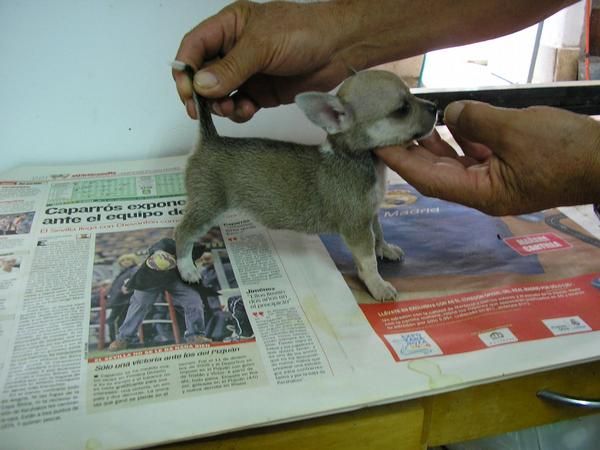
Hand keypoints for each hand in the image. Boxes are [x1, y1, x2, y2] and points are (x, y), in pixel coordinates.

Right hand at [173, 0, 354, 121]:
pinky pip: (239, 106)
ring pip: (219, 94)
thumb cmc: (303, 33)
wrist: (339, 49)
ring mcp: (247, 73)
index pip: (195, 46)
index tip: (187, 91)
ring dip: (220, 105)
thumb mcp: (262, 45)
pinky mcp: (261, 93)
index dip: (186, 69)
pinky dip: (239, 112)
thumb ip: (231, 67)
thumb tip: (201, 86)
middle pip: (203, 74)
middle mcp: (234, 50)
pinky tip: (247, 110)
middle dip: (200, 93)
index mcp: (229, 27)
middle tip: (199, 110)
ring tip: (230, 107)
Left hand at [376, 101, 599, 215]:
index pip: (427, 178)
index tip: (375, 145)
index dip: (400, 161)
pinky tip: (448, 122)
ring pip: (453, 163)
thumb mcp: (517, 130)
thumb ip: (476, 121)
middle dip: (410, 152)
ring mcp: (495, 181)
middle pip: (435, 173)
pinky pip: (473, 155)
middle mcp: (483, 191)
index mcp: (482, 193)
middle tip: (386, 131)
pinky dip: (459, 139)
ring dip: (432, 144)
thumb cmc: (565, 150)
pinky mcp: (507, 167)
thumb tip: (449, 113)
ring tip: (411, 124)